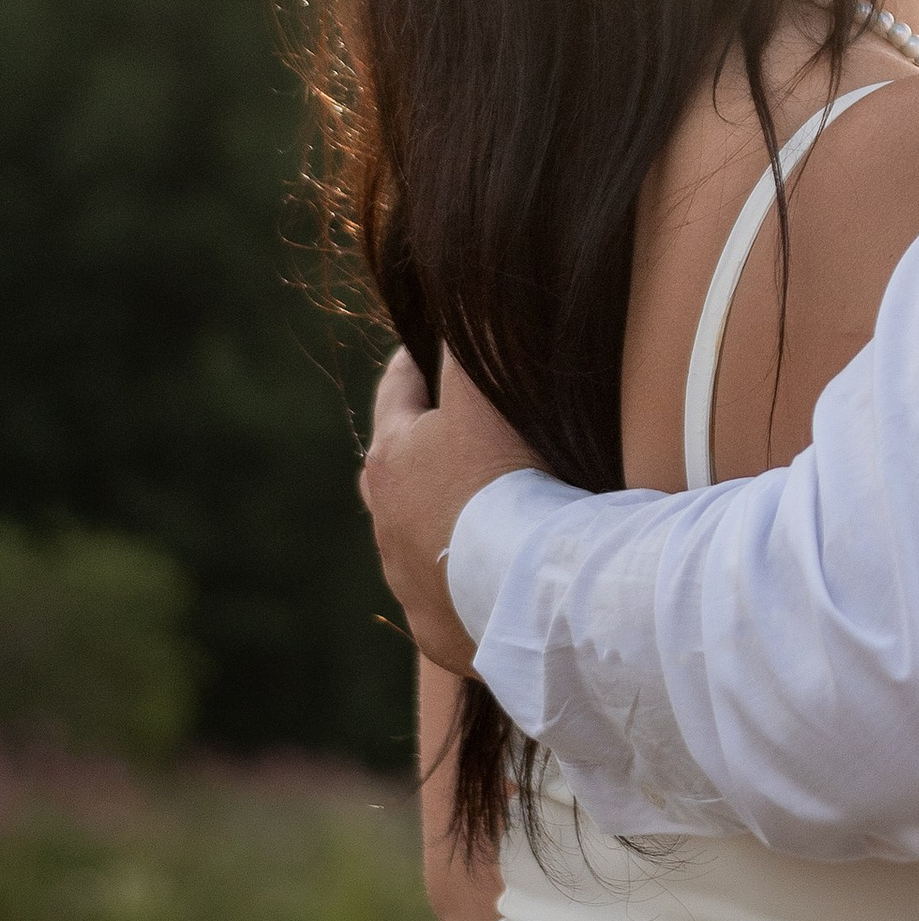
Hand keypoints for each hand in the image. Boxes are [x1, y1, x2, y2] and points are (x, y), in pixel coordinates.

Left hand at [359, 349, 538, 675]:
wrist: (531, 591)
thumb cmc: (508, 484)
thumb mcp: (487, 395)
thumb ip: (472, 342)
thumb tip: (461, 290)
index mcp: (392, 460)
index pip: (398, 392)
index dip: (415, 362)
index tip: (427, 343)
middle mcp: (386, 523)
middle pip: (395, 469)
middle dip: (417, 446)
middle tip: (448, 429)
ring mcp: (408, 583)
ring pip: (416, 538)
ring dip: (441, 520)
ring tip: (479, 512)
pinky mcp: (439, 630)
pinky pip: (447, 598)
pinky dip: (464, 581)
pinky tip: (493, 579)